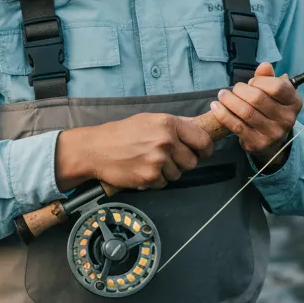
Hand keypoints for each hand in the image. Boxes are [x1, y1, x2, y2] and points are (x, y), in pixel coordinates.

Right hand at [55, 113, 214, 191]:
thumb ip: (176, 124)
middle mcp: (166, 141)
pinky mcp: (150, 177)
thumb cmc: (123, 133)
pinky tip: (142, 169)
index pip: (202, 139)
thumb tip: (201, 125)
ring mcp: (158, 160)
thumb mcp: (150, 119)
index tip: (204, 153)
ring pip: (178, 174)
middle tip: (166, 157)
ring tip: (149, 161)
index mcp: (168, 123)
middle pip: (192, 161)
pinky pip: (163, 183)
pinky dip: (155, 180)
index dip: (206, 149)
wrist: (97, 149)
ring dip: (167, 171)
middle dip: (182, 162)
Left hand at [210, 62, 301, 171]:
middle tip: (234, 89)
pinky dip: (223, 114)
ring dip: (229, 100)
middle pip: (258, 98)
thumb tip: (265, 66)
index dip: (259, 81)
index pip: (277, 87)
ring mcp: (273, 133)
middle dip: (240, 90)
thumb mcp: (273, 92)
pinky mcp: (257, 143)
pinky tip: (216, 107)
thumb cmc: (270, 109)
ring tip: (222, 95)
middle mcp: (287, 119)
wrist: (271, 142)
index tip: (251, 82)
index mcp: (294, 102)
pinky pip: (237, 126)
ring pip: (246, 112)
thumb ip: (268, 78)